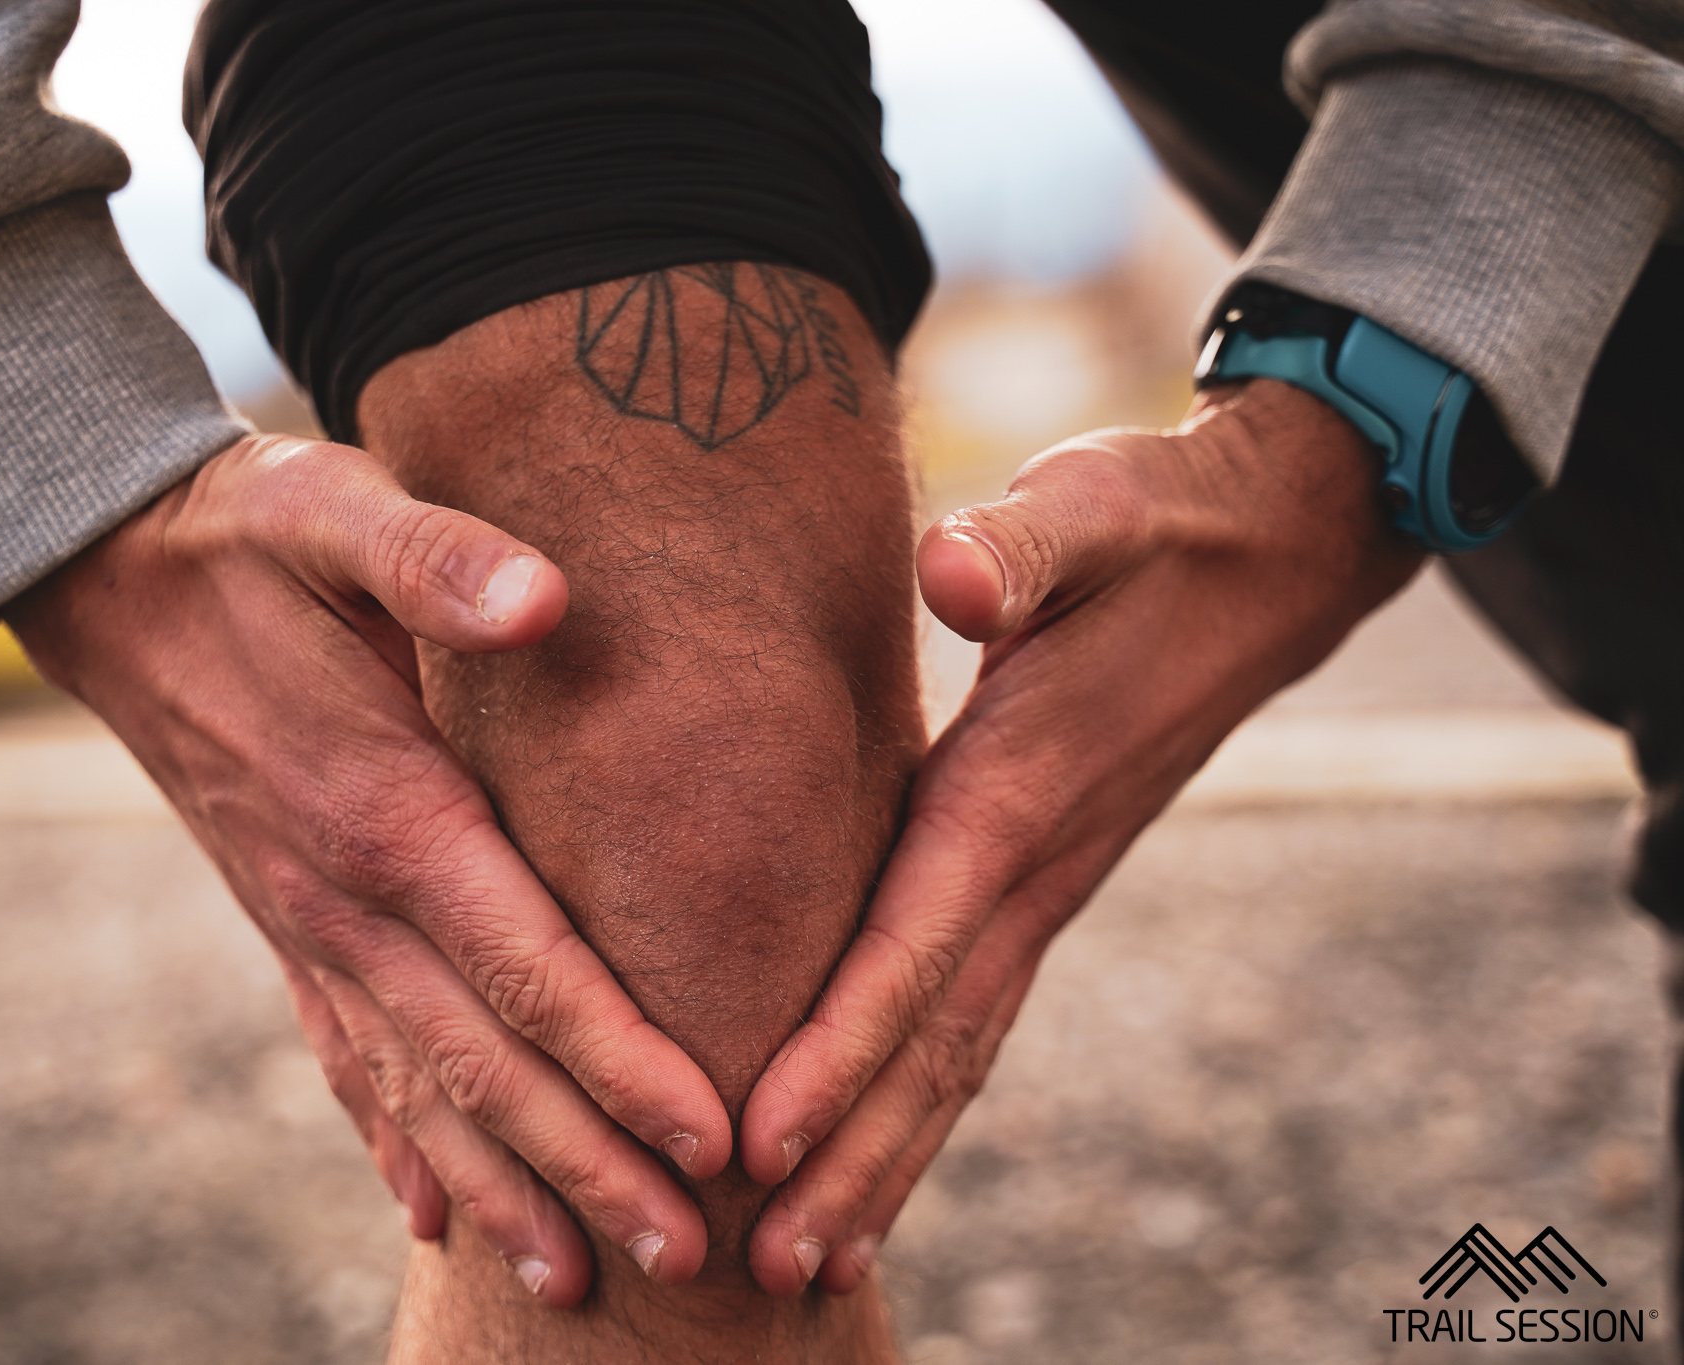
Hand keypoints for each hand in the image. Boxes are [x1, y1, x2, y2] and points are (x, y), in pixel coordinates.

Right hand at [5, 433, 729, 1304]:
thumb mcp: (339, 510)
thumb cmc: (254, 538)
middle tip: (689, 1257)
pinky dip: (392, 1143)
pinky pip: (344, 1057)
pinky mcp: (287, 927)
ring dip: (501, 1189)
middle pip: (482, 1063)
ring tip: (576, 1283)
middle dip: (587, 1166)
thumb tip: (546, 598)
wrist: (115, 579)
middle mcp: (346, 896)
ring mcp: (308, 926)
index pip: (523, 965)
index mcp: (387, 810)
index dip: (616, 1058)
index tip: (706, 1137)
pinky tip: (433, 1213)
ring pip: (414, 1089)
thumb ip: (436, 557)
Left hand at [740, 380, 1423, 1292]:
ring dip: (891, 1159)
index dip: (837, 1045)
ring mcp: (1049, 884)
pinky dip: (926, 1096)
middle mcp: (1035, 864)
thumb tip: (953, 571)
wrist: (1282, 548)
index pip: (915, 942)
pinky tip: (881, 1149)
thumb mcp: (1096, 502)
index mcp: (1019, 788)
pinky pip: (976, 1011)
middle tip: (769, 1272)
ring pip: (961, 1051)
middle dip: (854, 1159)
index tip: (757, 1142)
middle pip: (936, 1043)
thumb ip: (1027, 540)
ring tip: (814, 1263)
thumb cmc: (1162, 520)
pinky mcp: (1044, 876)